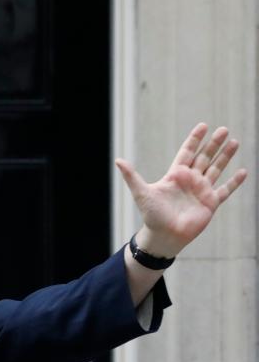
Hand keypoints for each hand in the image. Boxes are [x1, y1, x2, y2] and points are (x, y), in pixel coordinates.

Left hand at [115, 123, 247, 257]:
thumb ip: (132, 176)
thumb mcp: (141, 192)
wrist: (164, 235)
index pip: (187, 152)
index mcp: (175, 175)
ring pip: (216, 169)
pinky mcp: (211, 203)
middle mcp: (190, 180)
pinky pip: (225, 190)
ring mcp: (202, 191)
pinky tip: (243, 172)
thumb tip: (117, 160)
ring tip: (234, 142)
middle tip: (223, 129)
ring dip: (225, 157)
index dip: (195, 140)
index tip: (203, 126)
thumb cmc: (152, 215)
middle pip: (204, 157)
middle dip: (213, 144)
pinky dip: (234, 182)